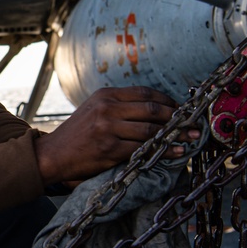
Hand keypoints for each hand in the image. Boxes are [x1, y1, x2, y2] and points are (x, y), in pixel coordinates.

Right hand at [34, 86, 194, 187]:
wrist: (53, 155)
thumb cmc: (77, 134)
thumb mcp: (93, 110)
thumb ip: (118, 105)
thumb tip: (153, 108)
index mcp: (105, 95)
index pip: (144, 93)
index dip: (167, 100)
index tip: (181, 109)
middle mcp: (107, 108)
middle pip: (152, 109)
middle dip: (176, 117)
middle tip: (193, 123)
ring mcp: (108, 128)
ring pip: (150, 130)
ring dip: (175, 135)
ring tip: (190, 138)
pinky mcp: (109, 149)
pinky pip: (143, 149)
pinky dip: (163, 151)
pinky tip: (176, 152)